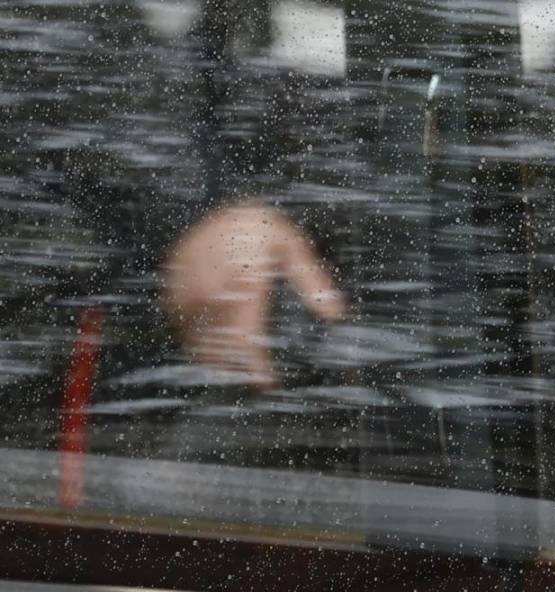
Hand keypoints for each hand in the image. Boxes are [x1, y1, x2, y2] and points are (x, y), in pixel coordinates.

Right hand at [162, 201, 343, 389]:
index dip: (252, 361)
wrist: (228, 203)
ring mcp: (188, 272)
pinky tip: (201, 345)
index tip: (263, 379)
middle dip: (227, 359)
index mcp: (243, 271)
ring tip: (223, 368)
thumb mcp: (294, 249)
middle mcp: (212, 274)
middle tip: (243, 376)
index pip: (244, 329)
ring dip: (205, 349)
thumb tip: (333, 314)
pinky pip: (175, 308)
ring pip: (191, 323)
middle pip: (215, 332)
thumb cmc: (264, 229)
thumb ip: (312, 281)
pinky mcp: (175, 272)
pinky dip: (187, 329)